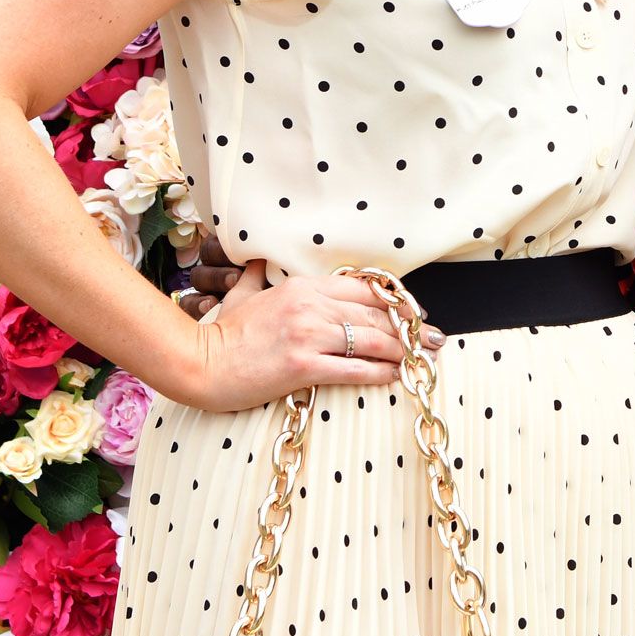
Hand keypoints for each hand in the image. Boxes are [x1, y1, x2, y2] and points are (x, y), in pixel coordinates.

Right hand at [177, 260, 434, 410]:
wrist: (200, 364)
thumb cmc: (222, 333)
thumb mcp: (242, 295)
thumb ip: (255, 276)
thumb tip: (256, 259)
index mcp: (301, 286)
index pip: (362, 291)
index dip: (393, 304)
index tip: (412, 315)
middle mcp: (310, 306)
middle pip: (374, 315)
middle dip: (410, 329)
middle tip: (434, 339)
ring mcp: (308, 335)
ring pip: (371, 340)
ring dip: (402, 351)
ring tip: (421, 359)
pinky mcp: (304, 366)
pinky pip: (354, 369)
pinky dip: (380, 373)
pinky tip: (395, 376)